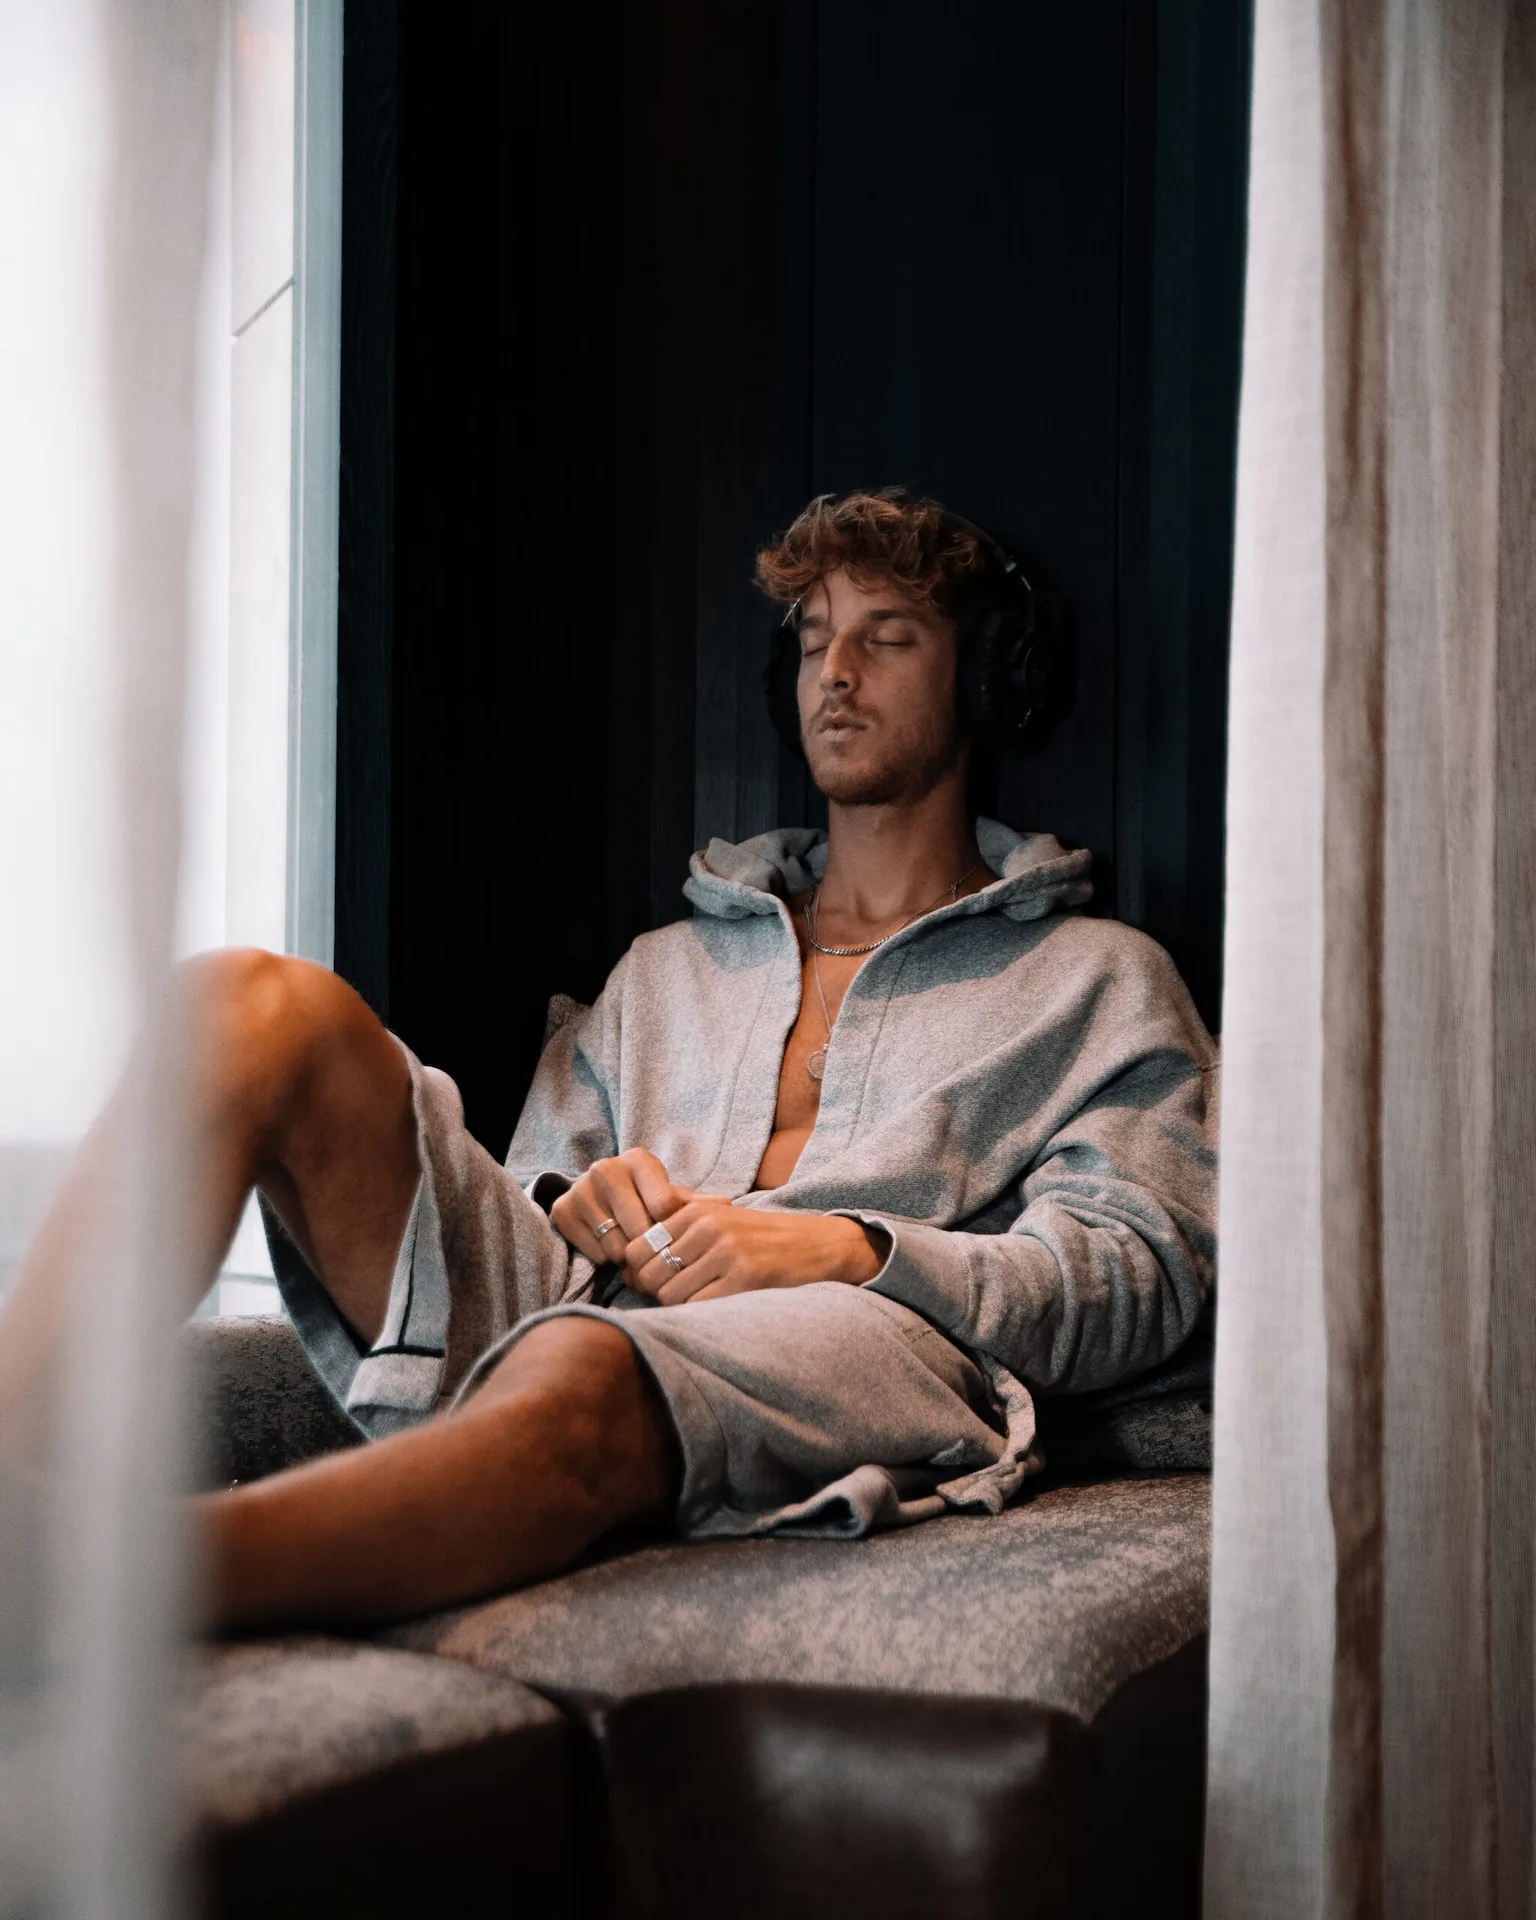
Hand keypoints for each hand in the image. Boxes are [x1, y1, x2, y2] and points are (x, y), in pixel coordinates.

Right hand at [549, 1149, 688, 1264]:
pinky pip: (596, 1254)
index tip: (673, 1233)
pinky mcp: (562, 1210)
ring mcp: (581, 1189)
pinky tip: (609, 1244)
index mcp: (638, 1159)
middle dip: (650, 1246)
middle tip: (652, 1248)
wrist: (600, 1197)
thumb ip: (694, 1204)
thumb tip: (723, 1206)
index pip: (665, 1205)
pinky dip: (606, 1258)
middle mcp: (605, 1168)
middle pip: (639, 1229)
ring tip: (630, 1244)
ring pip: (617, 1246)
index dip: (672, 1228)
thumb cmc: (645, 1198)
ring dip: (628, 1255)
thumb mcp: (670, 1195)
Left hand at [622, 1199, 888, 1303]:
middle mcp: (708, 1228)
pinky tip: (718, 1308)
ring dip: (679, 1306)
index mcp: (697, 1212)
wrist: (821, 1245)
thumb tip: (625, 1263)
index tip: (654, 1282)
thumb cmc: (763, 1240)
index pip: (638, 1248)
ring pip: (671, 1294)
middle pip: (650, 1274)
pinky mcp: (745, 1278)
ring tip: (702, 1301)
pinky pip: (699, 1307)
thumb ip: (677, 1232)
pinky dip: (701, 1314)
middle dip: (656, 1292)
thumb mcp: (721, 1221)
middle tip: (676, 1297)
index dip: (638, 1272)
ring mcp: (727, 1252)